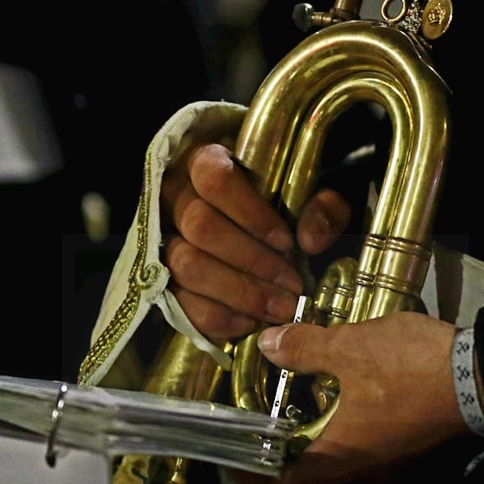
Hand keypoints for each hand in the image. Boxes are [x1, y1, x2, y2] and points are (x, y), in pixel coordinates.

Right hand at [160, 143, 350, 341]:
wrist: (253, 226)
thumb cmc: (280, 203)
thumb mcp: (310, 195)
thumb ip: (322, 208)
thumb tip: (311, 240)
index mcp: (204, 161)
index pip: (214, 179)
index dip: (250, 213)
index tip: (286, 242)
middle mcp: (173, 197)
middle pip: (200, 226)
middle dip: (252, 262)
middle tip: (293, 286)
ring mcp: (161, 238)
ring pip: (186, 265)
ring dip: (238, 292)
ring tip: (279, 308)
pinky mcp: (161, 279)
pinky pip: (179, 302)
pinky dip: (216, 317)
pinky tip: (248, 323)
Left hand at [229, 311, 468, 483]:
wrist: (478, 374)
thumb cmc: (407, 370)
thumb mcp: (348, 349)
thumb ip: (304, 349)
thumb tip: (269, 344)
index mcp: (339, 457)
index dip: (252, 478)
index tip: (231, 456)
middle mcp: (360, 468)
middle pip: (308, 475)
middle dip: (280, 450)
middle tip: (259, 420)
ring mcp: (386, 458)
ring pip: (336, 457)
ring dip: (312, 434)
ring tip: (293, 400)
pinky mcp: (404, 442)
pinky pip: (360, 441)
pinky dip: (339, 424)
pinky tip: (336, 389)